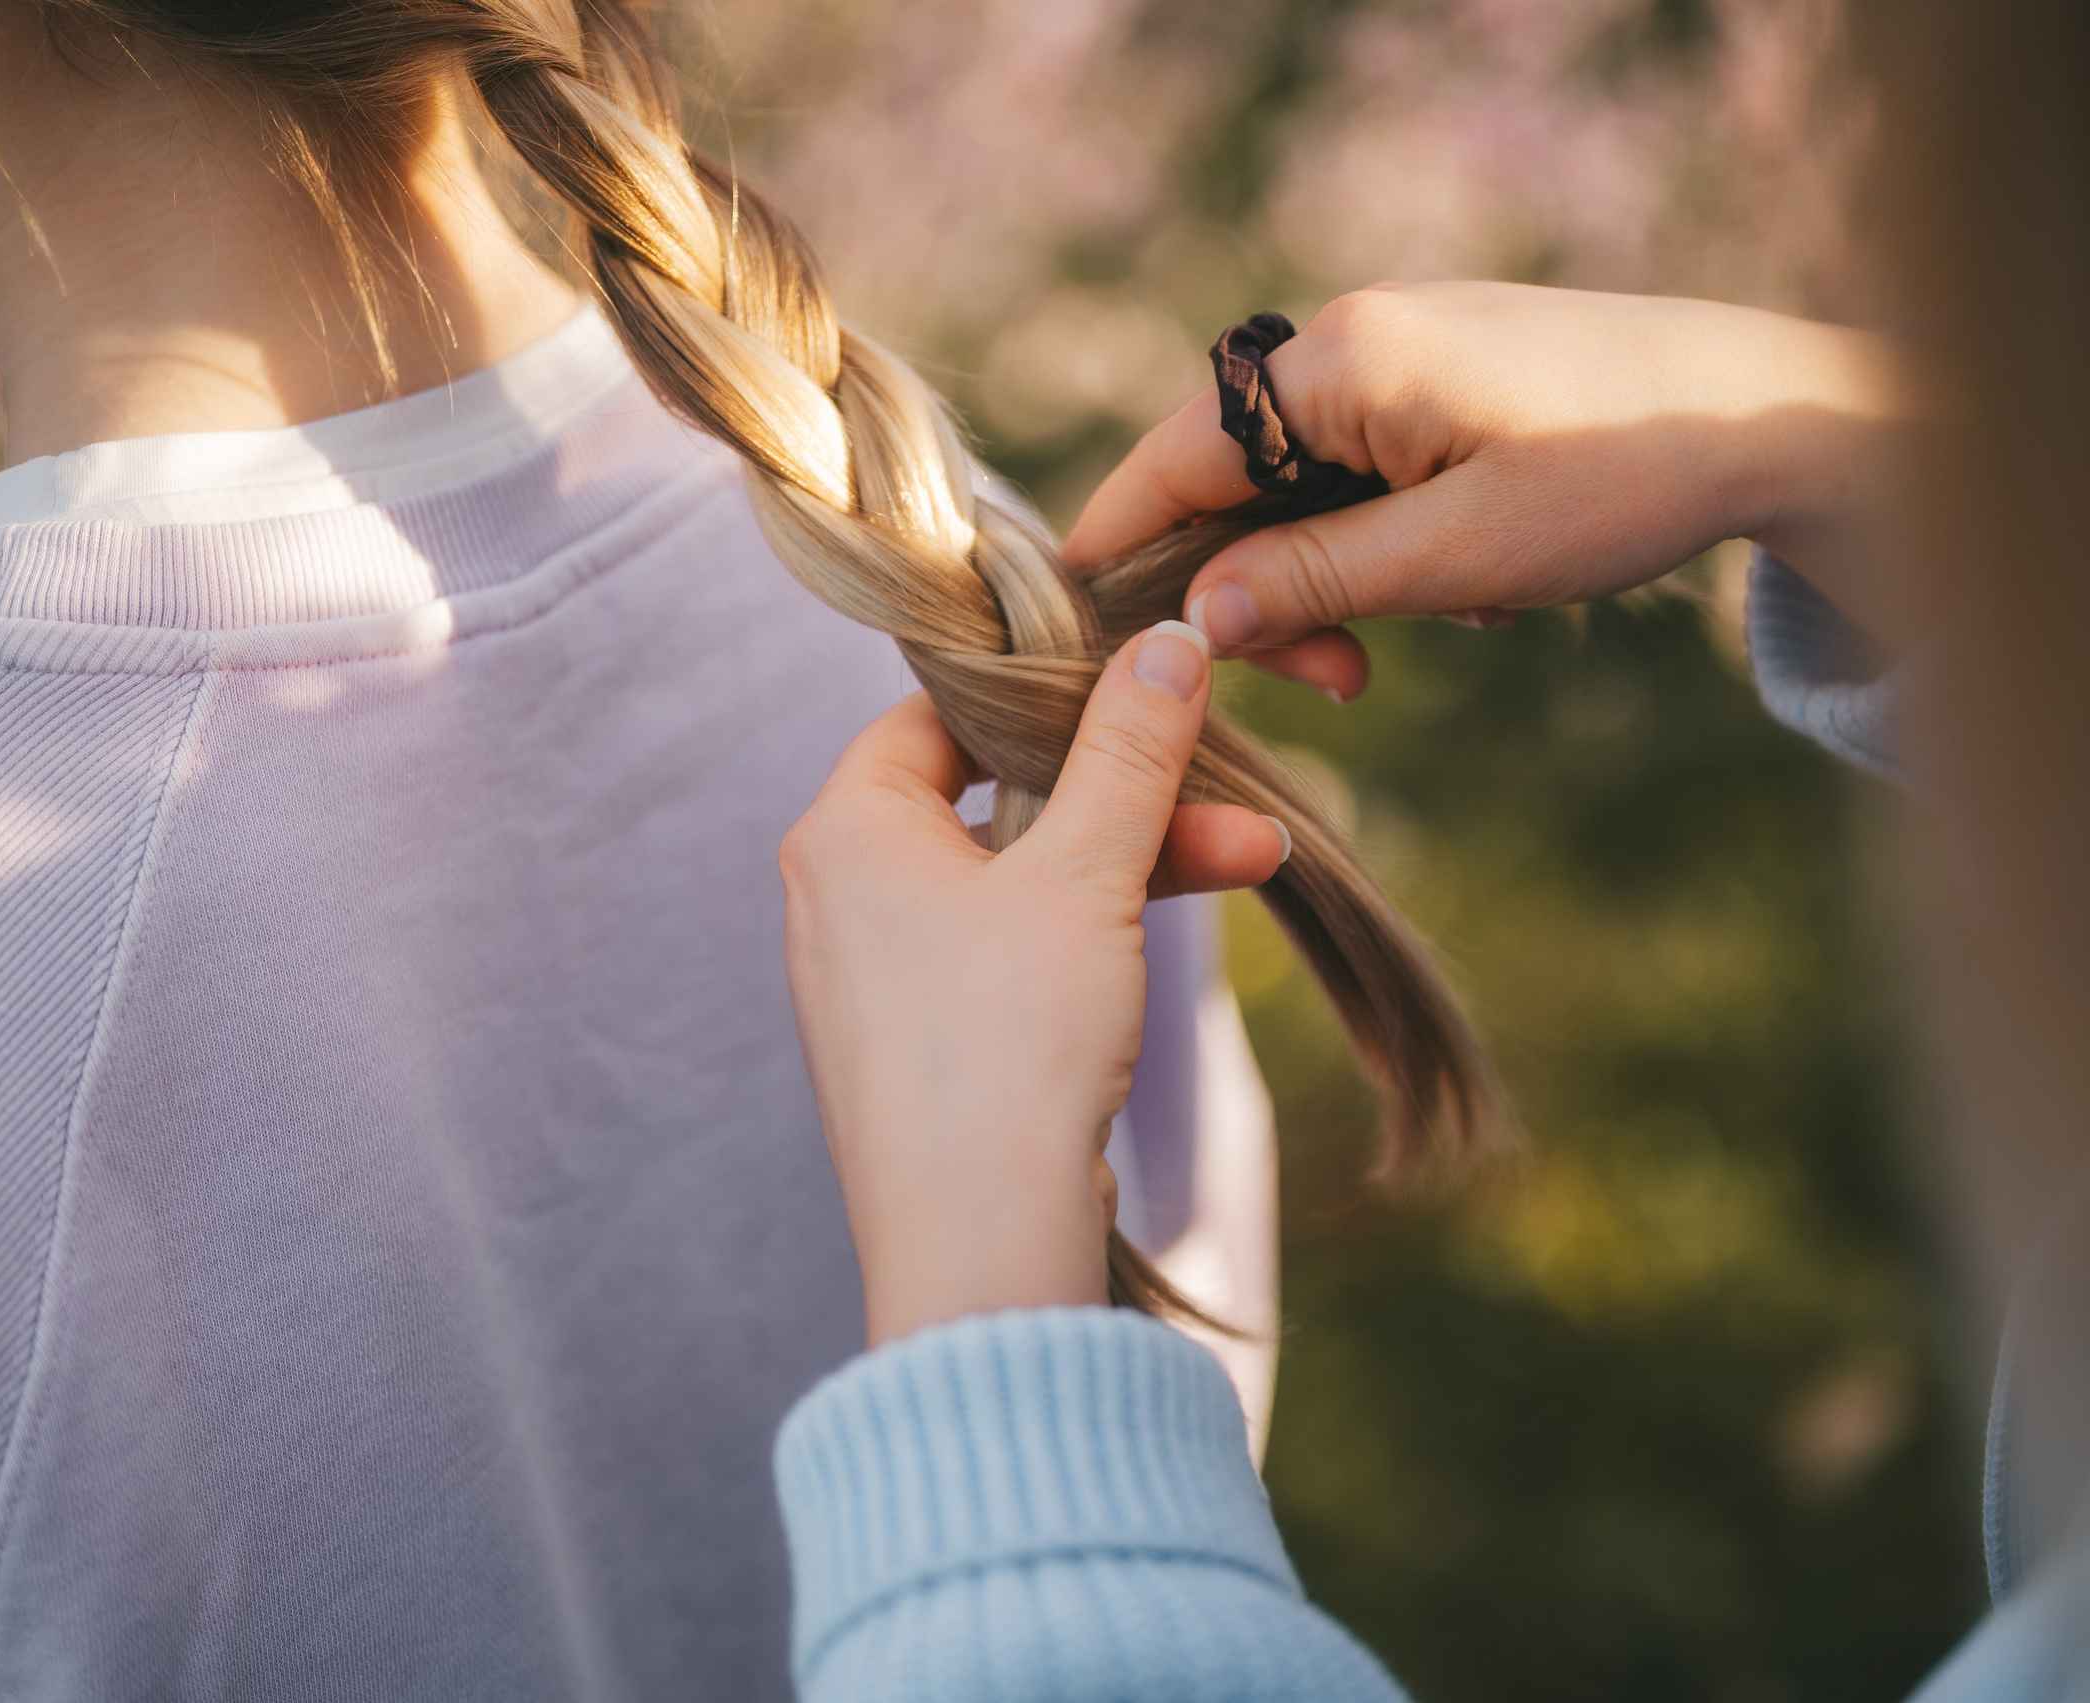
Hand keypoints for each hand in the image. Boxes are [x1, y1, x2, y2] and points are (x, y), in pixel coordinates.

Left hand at [779, 622, 1289, 1345]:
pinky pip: (1010, 954)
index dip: (1043, 692)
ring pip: (1017, 879)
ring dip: (1131, 865)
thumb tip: (1166, 638)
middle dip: (1128, 796)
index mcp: (846, 828)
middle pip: (995, 796)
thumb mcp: (1087, 874)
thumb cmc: (1011, 1044)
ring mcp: (877, 977)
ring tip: (1250, 858)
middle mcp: (839, 894)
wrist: (980, 1246)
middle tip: (1228, 793)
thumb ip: (1127, 750)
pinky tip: (1176, 932)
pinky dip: (1088, 935)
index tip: (1138, 685)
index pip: (939, 711)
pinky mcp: (922, 1046)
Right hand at [1063, 282, 1920, 699]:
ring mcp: (1402, 344)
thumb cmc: (1624, 478)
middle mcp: (1350, 335)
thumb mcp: (1456, 558)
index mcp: (1338, 362)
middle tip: (1345, 684)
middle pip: (1237, 480)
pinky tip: (1481, 580)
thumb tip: (1192, 623)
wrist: (1778, 416)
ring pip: (1308, 484)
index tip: (1083, 633)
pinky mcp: (1446, 368)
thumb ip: (1312, 583)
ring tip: (1450, 619)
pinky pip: (1370, 465)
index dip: (1124, 552)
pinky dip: (1398, 537)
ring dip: (1348, 573)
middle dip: (1271, 591)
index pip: (1175, 460)